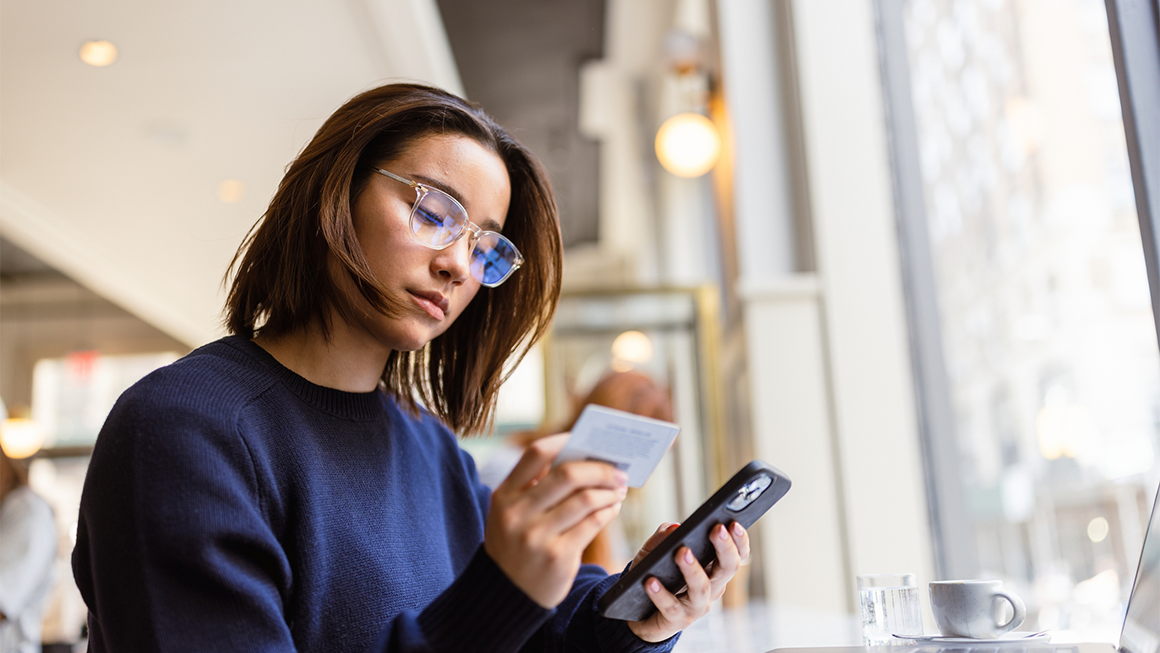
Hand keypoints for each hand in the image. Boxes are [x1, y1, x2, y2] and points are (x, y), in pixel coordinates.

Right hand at [484, 434, 628, 607]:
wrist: (505, 595)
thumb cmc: (516, 545)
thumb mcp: (511, 514)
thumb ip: (536, 487)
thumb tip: (584, 458)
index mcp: (504, 496)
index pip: (536, 454)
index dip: (564, 441)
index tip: (585, 440)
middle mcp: (517, 514)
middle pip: (568, 474)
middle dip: (600, 469)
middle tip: (617, 471)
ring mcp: (537, 537)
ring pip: (586, 499)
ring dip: (609, 490)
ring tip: (618, 489)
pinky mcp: (558, 557)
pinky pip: (593, 524)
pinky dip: (608, 511)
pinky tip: (613, 507)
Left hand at [626, 521, 749, 641]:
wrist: (639, 612)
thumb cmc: (655, 576)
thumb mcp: (655, 550)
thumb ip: (664, 536)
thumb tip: (675, 527)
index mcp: (713, 568)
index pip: (737, 554)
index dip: (739, 540)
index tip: (733, 523)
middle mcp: (712, 587)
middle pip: (728, 568)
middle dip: (725, 548)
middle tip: (717, 529)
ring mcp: (696, 606)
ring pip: (702, 588)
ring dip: (693, 569)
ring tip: (682, 552)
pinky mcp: (677, 620)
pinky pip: (671, 606)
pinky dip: (661, 593)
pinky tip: (651, 581)